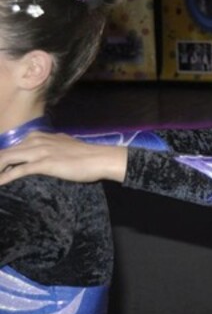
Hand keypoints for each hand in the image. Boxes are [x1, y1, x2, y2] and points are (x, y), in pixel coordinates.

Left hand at [0, 132, 127, 185]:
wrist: (100, 158)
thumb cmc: (86, 154)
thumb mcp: (63, 144)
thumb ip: (50, 145)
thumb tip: (44, 151)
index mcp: (39, 136)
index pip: (13, 146)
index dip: (3, 157)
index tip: (1, 167)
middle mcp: (35, 140)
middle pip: (5, 152)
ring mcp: (39, 151)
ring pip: (7, 158)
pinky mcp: (44, 163)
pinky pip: (18, 171)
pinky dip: (5, 177)